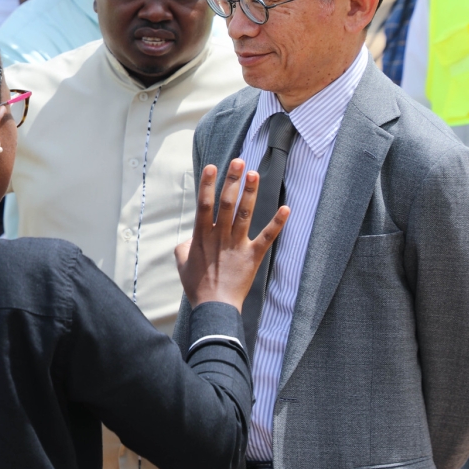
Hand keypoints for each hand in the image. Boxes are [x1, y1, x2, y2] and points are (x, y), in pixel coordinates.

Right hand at [176, 160, 289, 309]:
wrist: (215, 306)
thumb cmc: (196, 286)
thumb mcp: (182, 263)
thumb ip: (184, 246)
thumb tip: (189, 238)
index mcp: (201, 235)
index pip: (204, 204)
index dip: (208, 184)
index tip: (212, 166)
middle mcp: (219, 235)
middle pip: (226, 202)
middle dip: (232, 180)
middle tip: (239, 161)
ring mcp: (237, 244)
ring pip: (244, 213)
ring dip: (250, 193)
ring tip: (254, 174)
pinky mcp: (253, 256)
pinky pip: (267, 237)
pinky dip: (277, 223)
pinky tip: (286, 209)